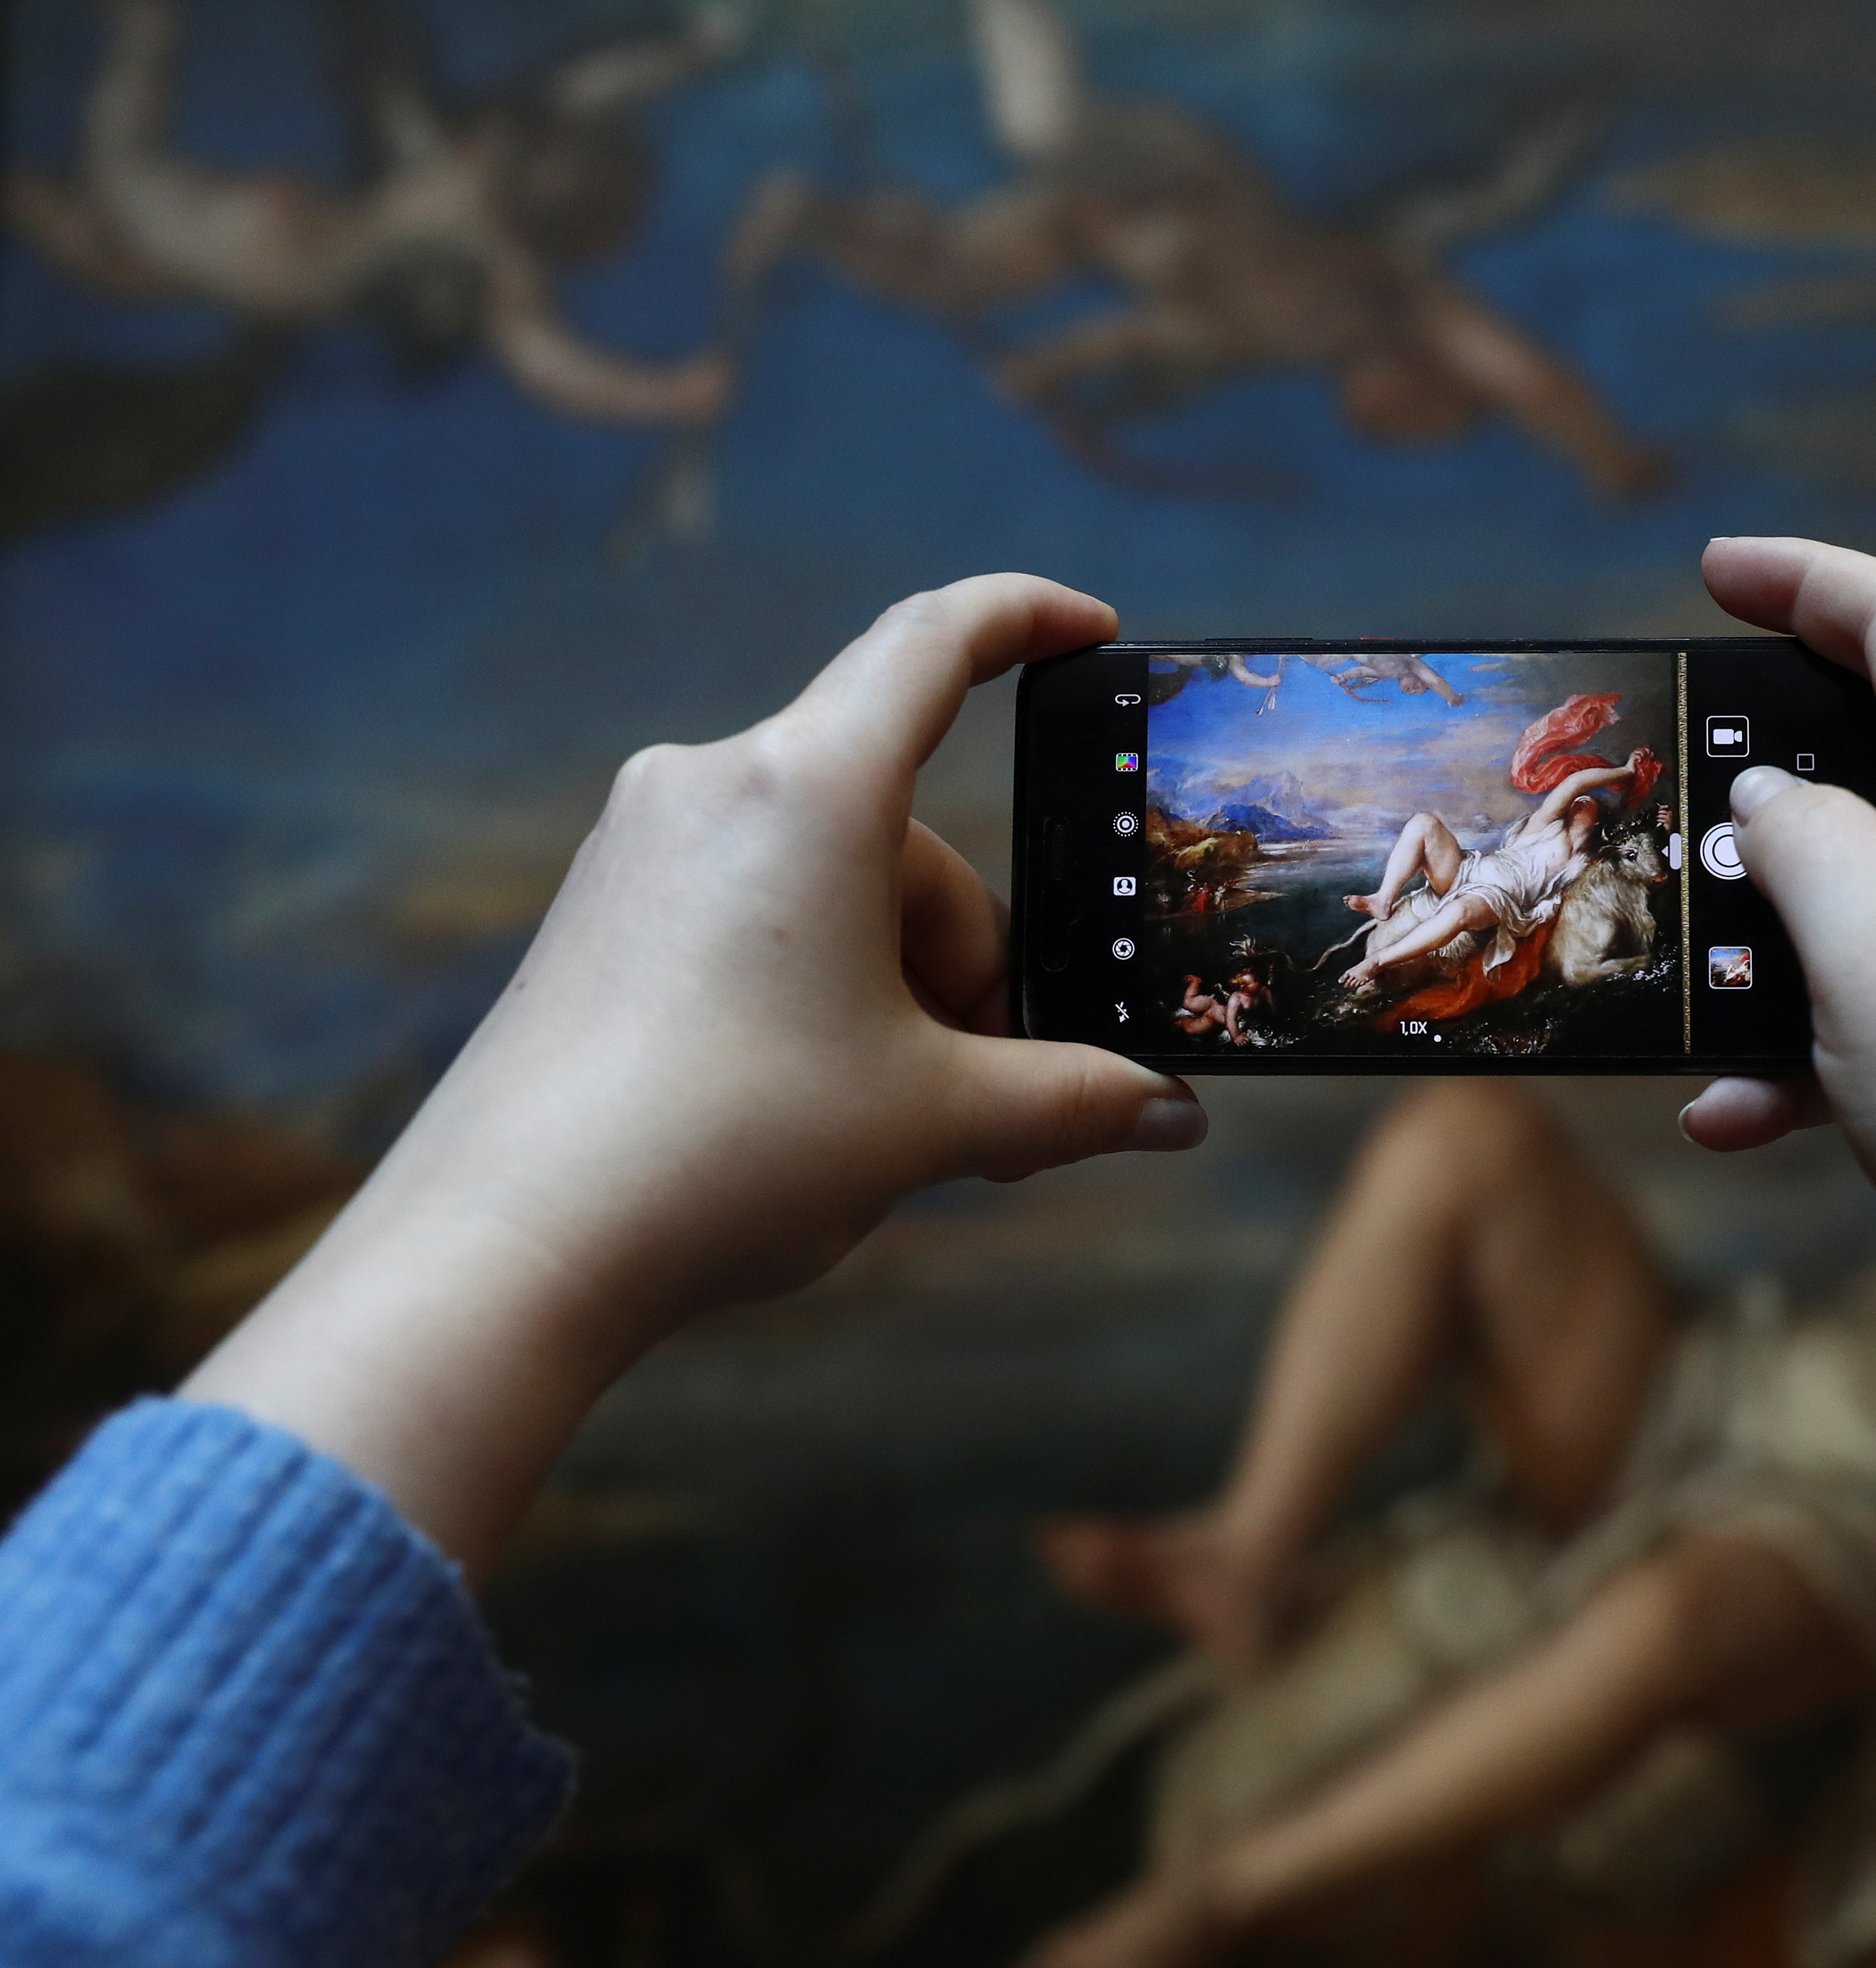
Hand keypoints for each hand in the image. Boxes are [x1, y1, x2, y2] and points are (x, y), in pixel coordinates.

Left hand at [184, 576, 1203, 1573]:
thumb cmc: (728, 1155)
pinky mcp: (600, 912)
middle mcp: (713, 784)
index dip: (1025, 616)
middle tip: (989, 1093)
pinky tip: (809, 1103)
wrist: (508, 1248)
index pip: (935, 642)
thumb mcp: (934, 1124)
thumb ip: (1071, 1101)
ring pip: (829, 881)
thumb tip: (1172, 1115)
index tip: (1088, 628)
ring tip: (891, 1122)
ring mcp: (642, 846)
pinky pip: (751, 911)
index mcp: (807, 790)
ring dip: (894, 981)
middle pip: (902, 833)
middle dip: (968, 956)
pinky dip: (815, 983)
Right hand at [1678, 538, 1875, 1375]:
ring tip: (1683, 986)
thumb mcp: (1872, 953)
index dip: (1805, 578)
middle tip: (1674, 774)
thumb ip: (1801, 846)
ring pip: (1870, 882)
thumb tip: (1764, 799)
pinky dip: (1811, 1040)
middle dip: (1769, 757)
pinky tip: (1735, 1113)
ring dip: (1771, 932)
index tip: (1714, 569)